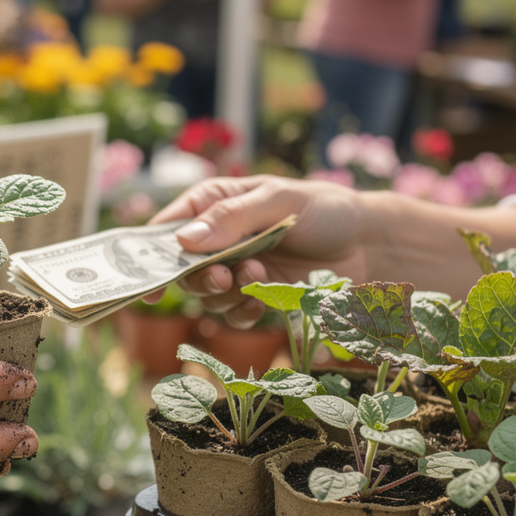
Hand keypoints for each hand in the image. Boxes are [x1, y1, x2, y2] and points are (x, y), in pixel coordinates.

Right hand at [143, 175, 367, 326]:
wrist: (367, 243)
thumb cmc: (322, 208)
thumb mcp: (277, 201)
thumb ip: (231, 218)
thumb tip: (184, 240)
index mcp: (212, 204)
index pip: (165, 230)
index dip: (148, 256)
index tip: (148, 281)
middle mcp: (216, 239)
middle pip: (182, 270)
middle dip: (199, 278)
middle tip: (226, 276)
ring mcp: (234, 269)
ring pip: (206, 295)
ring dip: (227, 293)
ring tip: (260, 276)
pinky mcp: (254, 296)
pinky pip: (232, 314)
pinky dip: (243, 312)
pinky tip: (261, 301)